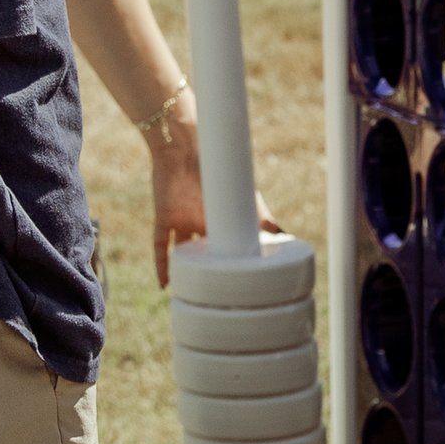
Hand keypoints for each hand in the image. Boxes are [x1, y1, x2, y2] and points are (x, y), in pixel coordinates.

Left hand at [147, 108, 282, 283]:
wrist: (187, 150)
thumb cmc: (218, 169)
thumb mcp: (243, 196)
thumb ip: (262, 216)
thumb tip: (284, 235)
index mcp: (222, 215)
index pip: (227, 242)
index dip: (231, 260)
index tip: (239, 281)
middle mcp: (202, 219)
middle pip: (204, 249)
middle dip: (208, 268)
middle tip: (215, 293)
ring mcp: (182, 220)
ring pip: (182, 251)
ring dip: (184, 270)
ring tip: (190, 292)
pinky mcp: (164, 218)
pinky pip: (160, 246)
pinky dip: (161, 265)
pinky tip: (165, 285)